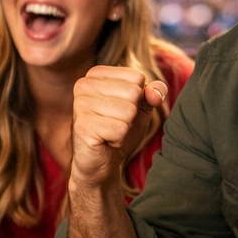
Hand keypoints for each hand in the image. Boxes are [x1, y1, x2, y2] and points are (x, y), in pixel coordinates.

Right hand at [69, 66, 167, 188]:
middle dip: (132, 114)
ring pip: (128, 111)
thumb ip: (152, 93)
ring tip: (110, 132)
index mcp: (96, 74)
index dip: (138, 99)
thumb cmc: (119, 130)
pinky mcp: (82, 125)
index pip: (137, 77)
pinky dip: (118, 139)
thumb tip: (156, 91)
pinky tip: (105, 141)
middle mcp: (84, 84)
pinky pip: (120, 129)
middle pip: (134, 92)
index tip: (121, 110)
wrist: (101, 162)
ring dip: (125, 128)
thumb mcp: (140, 107)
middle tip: (115, 124)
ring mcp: (80, 104)